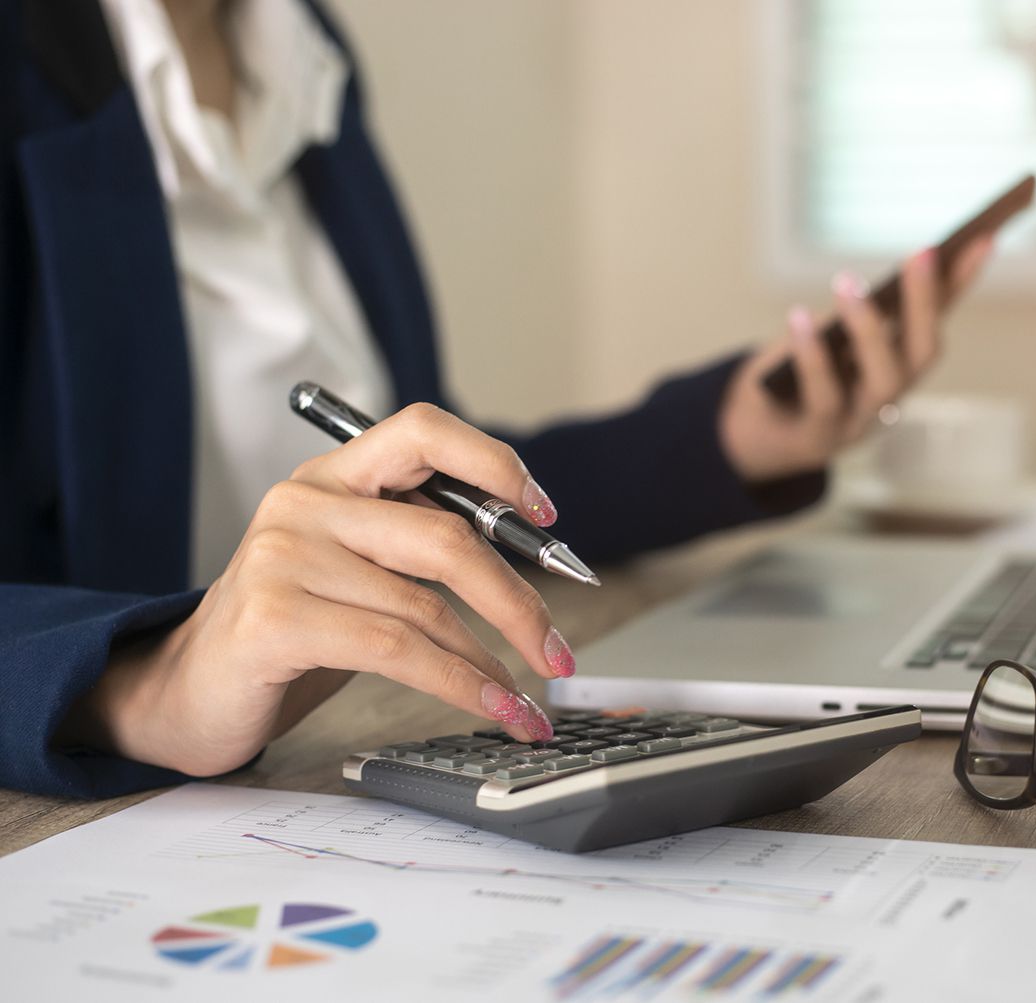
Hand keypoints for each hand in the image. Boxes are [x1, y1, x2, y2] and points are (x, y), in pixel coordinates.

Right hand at [62, 404, 573, 776]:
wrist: (188, 693)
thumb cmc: (292, 631)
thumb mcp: (359, 570)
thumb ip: (422, 548)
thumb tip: (531, 561)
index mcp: (334, 476)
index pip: (423, 431)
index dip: (493, 463)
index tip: (546, 515)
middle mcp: (305, 503)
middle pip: (447, 537)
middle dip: (519, 601)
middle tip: (559, 651)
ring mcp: (284, 558)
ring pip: (427, 608)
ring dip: (494, 663)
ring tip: (529, 700)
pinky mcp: (275, 619)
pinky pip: (399, 652)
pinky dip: (462, 685)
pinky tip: (495, 707)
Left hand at [719, 234, 995, 482]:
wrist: (753, 437)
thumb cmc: (796, 374)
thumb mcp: (828, 334)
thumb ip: (858, 311)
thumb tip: (880, 277)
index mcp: (897, 365)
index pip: (939, 318)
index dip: (962, 281)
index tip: (983, 238)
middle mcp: (890, 395)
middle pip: (922, 354)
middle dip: (925, 303)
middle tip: (922, 254)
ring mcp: (860, 421)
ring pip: (884, 381)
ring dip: (869, 329)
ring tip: (848, 284)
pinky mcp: (820, 436)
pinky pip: (823, 397)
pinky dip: (813, 357)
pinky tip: (799, 318)